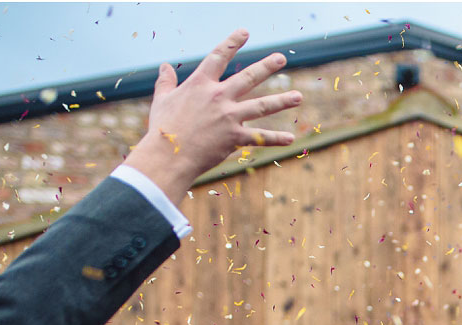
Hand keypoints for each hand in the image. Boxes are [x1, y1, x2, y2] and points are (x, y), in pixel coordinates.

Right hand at [124, 30, 302, 200]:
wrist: (167, 155)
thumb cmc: (162, 128)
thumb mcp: (162, 100)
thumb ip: (165, 82)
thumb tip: (163, 66)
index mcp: (200, 84)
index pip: (218, 57)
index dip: (232, 43)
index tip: (245, 32)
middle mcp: (218, 97)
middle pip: (248, 77)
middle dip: (266, 67)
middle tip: (281, 59)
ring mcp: (228, 117)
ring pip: (261, 106)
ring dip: (281, 101)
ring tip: (298, 96)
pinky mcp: (234, 137)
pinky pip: (259, 137)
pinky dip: (275, 139)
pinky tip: (290, 139)